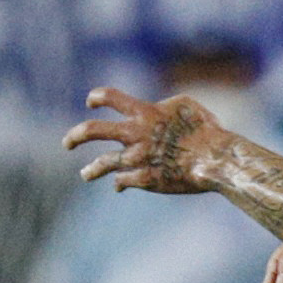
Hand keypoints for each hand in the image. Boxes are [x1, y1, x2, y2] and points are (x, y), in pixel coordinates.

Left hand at [63, 88, 226, 192]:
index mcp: (145, 113)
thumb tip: (152, 110)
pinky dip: (120, 182)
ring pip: (101, 164)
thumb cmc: (205, 129)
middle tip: (67, 143)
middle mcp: (135, 135)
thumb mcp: (186, 105)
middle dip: (75, 136)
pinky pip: (122, 181)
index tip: (91, 102)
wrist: (215, 158)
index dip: (97, 97)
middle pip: (92, 130)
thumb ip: (163, 106)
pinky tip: (119, 185)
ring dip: (90, 170)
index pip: (110, 97)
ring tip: (86, 174)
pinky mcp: (144, 180)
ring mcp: (137, 158)